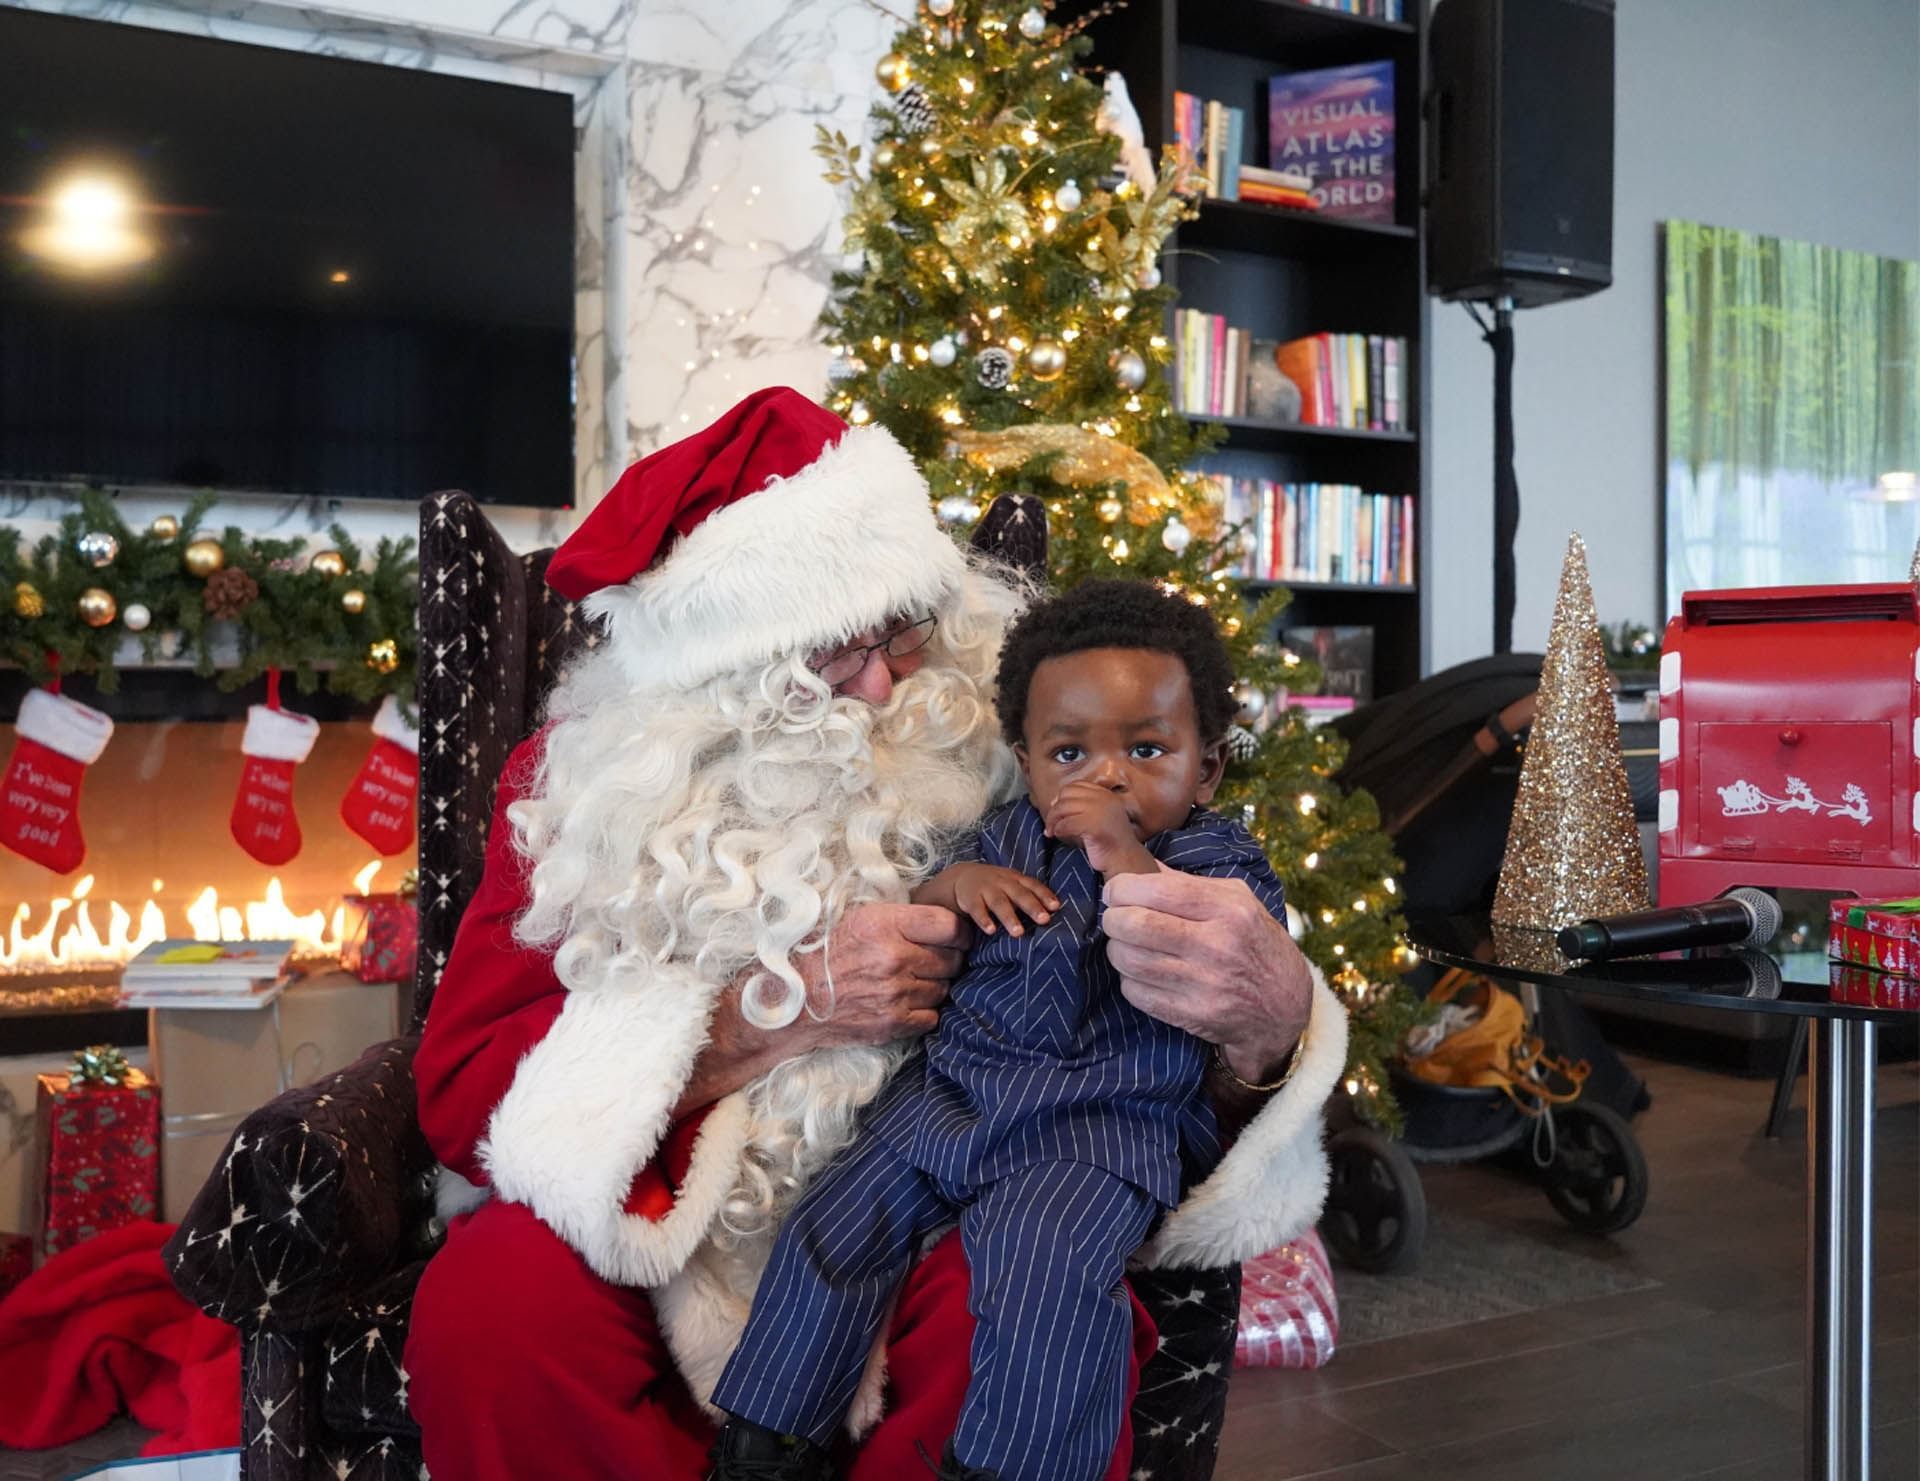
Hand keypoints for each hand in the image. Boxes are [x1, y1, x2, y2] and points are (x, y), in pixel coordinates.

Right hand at [792, 902, 971, 1048]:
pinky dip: (923, 1011)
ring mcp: (895, 993)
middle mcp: (893, 957)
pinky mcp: (893, 1022)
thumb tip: (944, 917)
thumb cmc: (826, 953)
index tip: (954, 937)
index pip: (949, 926)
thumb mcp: (858, 918)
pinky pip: (932, 1016)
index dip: (958, 932)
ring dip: (934, 986)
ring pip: (943, 989)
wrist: (794, 999)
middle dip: (947, 960)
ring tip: (910, 981)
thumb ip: (901, 916)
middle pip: (952, 960)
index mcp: (885, 924)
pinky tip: (904, 1002)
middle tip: (930, 960)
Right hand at [947, 863, 1058, 937]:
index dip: (1044, 895)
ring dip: (1009, 917)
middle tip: (1044, 920)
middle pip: (1019, 894)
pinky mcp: (970, 899)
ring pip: (999, 902)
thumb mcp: (1012, 885)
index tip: (1056, 907)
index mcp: (1016, 879)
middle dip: (1032, 907)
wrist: (963, 876)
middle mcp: (1002, 882)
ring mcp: (986, 889)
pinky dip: (984, 920)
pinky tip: (991, 931)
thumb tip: (1054, 914)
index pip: (1032, 885)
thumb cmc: (996, 885)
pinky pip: (977, 909)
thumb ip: (1029, 895)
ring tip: (1018, 933)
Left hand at [1044, 782, 1143, 874]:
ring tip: (1051, 831)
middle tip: (1051, 824)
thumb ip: (1082, 806)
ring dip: (1053, 820)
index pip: (1077, 785)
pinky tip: (1058, 836)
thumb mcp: (1099, 817)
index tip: (1059, 811)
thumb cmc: (1109, 842)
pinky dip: (1058, 829)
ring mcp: (1099, 811)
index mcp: (1106, 795)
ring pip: (1063, 807)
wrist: (1125, 860)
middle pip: (1067, 794)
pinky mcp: (1094, 826)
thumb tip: (1054, 801)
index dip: (1063, 796)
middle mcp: (1103, 799)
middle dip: (1054, 809)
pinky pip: (1066, 823)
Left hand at [1102, 868, 1311, 1083]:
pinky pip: (1136, 993)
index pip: (1157, 890)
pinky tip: (1141, 972)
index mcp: (1228, 909)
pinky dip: (1129, 980)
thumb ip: (1189, 883)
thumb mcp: (1238, 901)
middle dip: (1112, 918)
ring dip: (1117, 949)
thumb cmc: (1256, 944)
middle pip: (1136, 924)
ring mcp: (1203, 984)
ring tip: (1126, 944)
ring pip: (1129, 960)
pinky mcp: (1192, 1015)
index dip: (1122, 888)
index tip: (1115, 891)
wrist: (1285, 1007)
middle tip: (1114, 918)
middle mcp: (1216, 945)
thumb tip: (1141, 864)